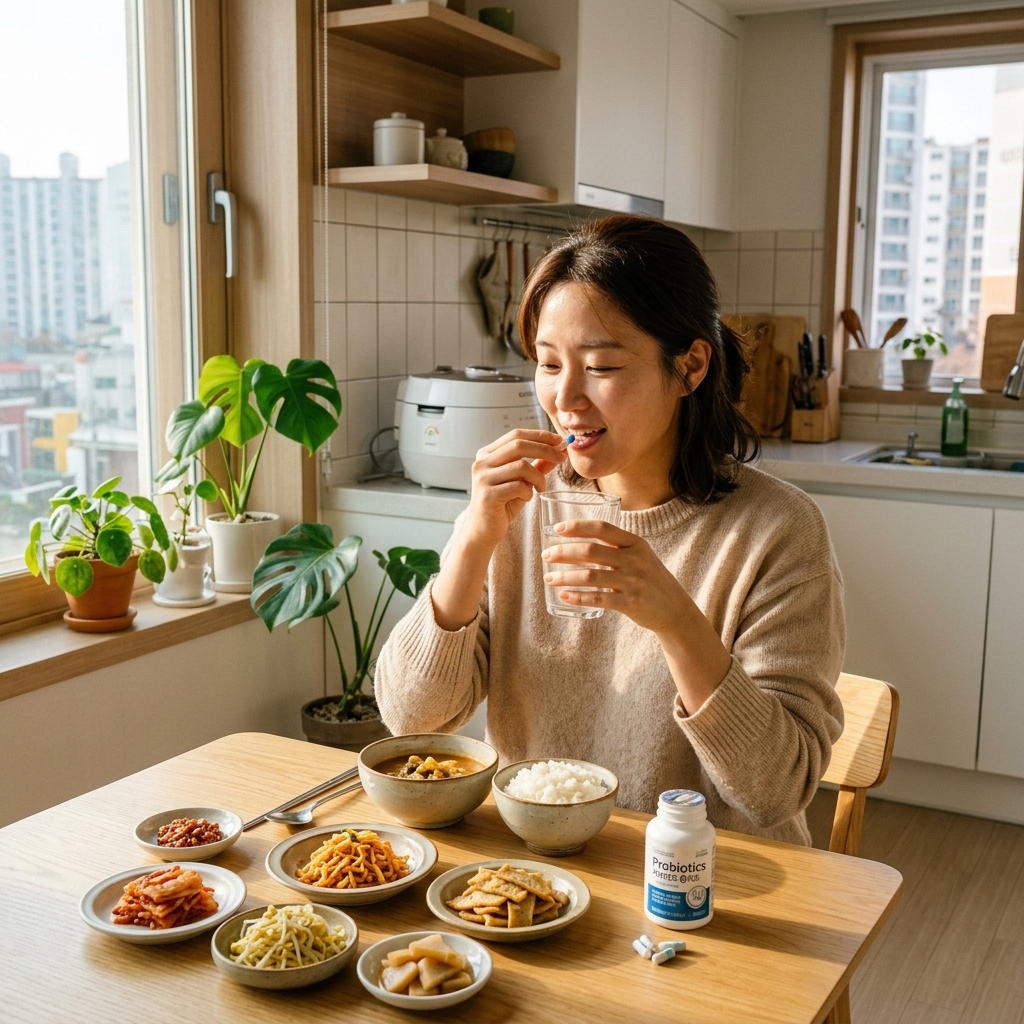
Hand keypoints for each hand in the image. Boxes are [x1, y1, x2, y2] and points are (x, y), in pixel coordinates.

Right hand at [429, 428, 565, 631]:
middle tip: (561, 459)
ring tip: (540, 488)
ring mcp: (483, 478)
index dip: (540, 435)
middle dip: (545, 449)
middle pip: (519, 444)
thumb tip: (558, 451)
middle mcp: (482, 463)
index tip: (559, 440)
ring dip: (538, 477)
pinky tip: (527, 498)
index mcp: (487, 454)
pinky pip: (518, 486)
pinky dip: (529, 491)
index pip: (516, 435)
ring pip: (521, 465)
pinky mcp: (488, 495)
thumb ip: (537, 465)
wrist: (483, 532)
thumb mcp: (521, 481)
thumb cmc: (502, 505)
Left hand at [542, 519, 730, 711]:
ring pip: (591, 575)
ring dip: (565, 576)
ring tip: (549, 578)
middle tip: (546, 555)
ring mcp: (633, 581)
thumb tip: (575, 543)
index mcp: (635, 542)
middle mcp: (634, 559)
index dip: (578, 527)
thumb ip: (615, 547)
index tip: (557, 529)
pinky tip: (563, 596)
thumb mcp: (639, 555)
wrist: (674, 608)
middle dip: (564, 552)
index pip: (602, 528)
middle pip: (591, 551)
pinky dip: (578, 596)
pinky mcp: (631, 603)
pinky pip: (599, 598)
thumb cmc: (649, 578)